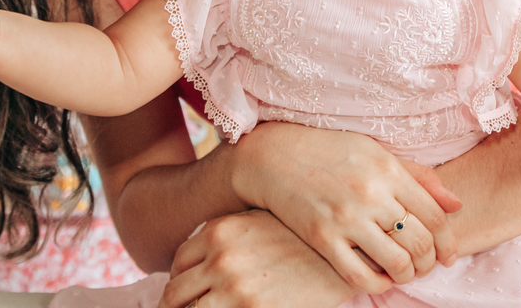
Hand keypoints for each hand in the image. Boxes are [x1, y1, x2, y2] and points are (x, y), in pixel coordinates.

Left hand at [157, 210, 355, 307]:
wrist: (345, 252)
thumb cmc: (303, 235)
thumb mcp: (260, 220)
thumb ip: (228, 233)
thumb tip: (204, 251)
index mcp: (219, 231)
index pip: (178, 261)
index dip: (180, 278)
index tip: (188, 287)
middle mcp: (220, 257)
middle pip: (175, 291)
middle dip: (176, 305)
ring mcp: (233, 287)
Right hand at [231, 122, 461, 292]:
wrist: (273, 156)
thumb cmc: (330, 151)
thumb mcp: (376, 152)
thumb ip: (418, 177)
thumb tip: (457, 205)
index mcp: (388, 170)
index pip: (435, 216)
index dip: (449, 241)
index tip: (448, 254)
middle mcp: (370, 194)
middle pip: (420, 241)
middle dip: (430, 261)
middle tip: (426, 265)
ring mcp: (345, 218)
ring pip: (397, 263)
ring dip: (408, 274)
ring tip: (405, 272)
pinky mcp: (322, 238)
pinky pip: (360, 276)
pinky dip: (379, 284)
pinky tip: (380, 278)